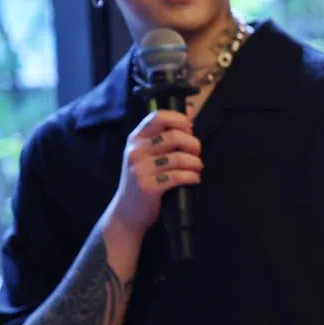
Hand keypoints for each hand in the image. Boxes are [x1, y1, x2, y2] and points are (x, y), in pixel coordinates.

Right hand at [108, 110, 202, 235]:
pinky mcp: (147, 186)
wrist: (127, 213)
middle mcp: (135, 151)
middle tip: (197, 153)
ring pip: (179, 158)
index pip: (158, 117)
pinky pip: (178, 176)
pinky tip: (194, 179)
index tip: (190, 129)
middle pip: (175, 137)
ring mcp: (140, 169)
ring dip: (196, 163)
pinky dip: (192, 177)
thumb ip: (165, 134)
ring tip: (197, 168)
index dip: (180, 119)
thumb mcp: (147, 154)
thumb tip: (191, 111)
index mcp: (136, 138)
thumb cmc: (143, 179)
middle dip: (194, 144)